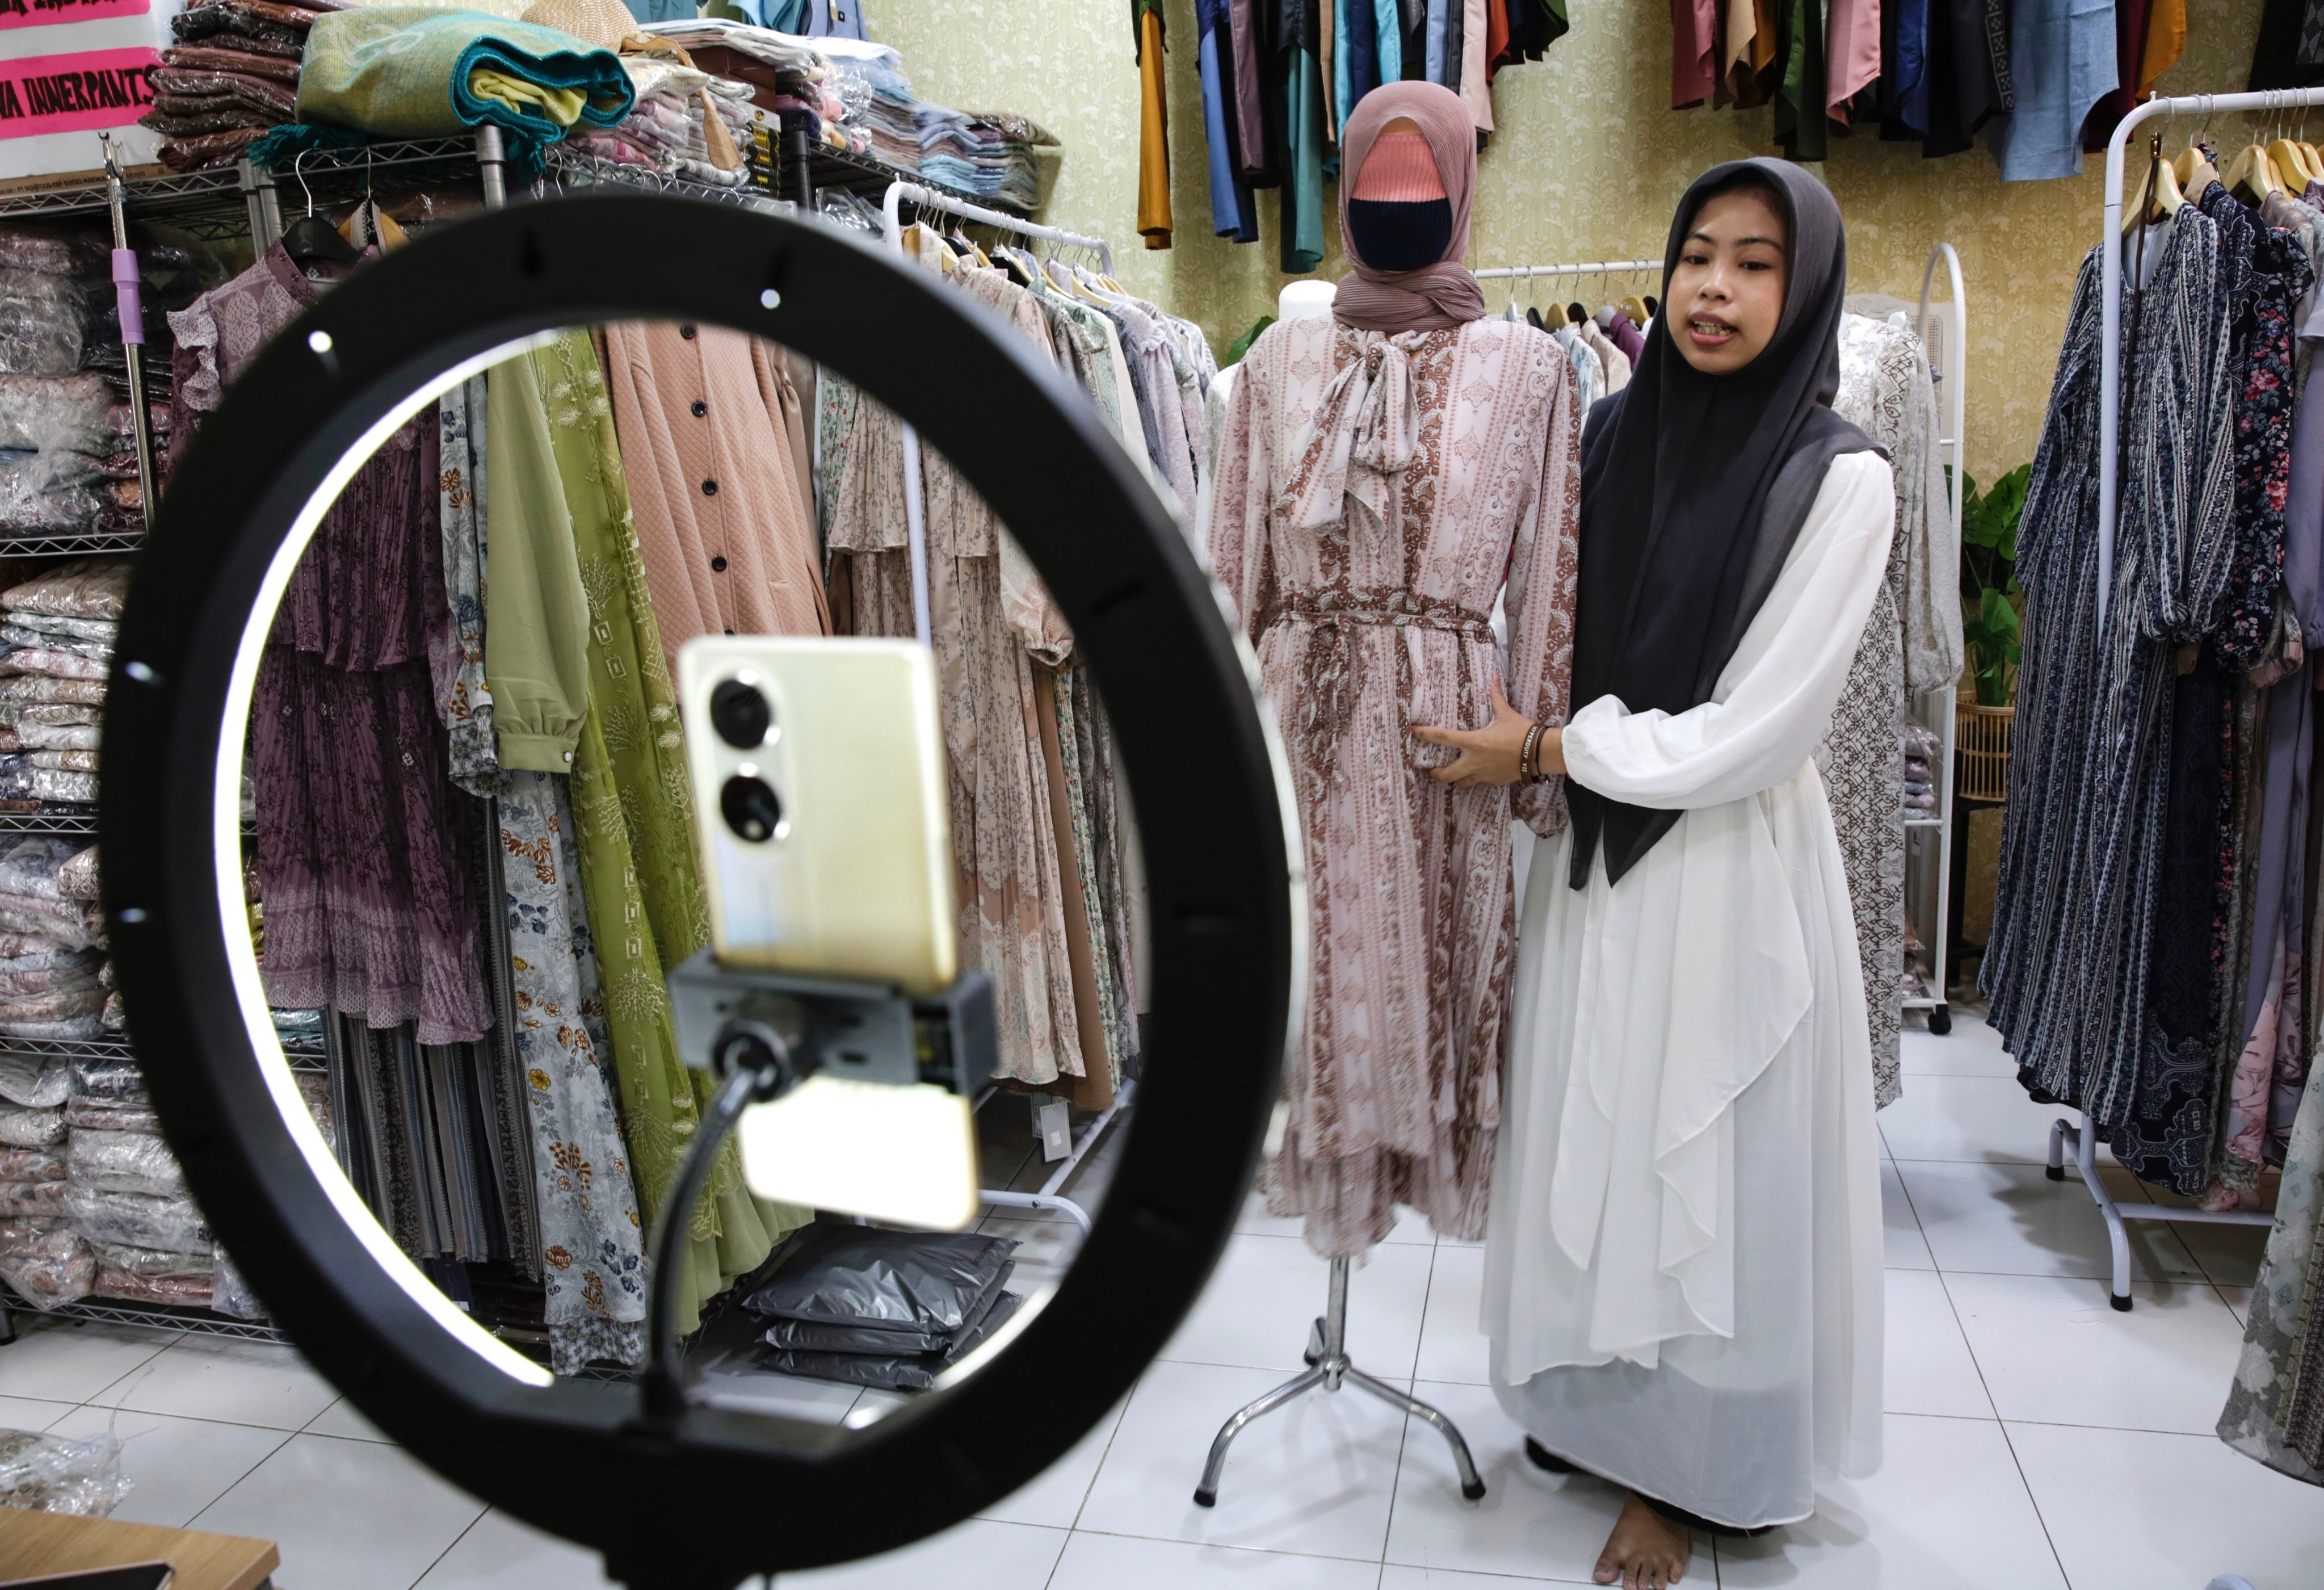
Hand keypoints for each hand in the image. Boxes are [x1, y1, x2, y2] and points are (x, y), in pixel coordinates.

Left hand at [1413, 681, 1541, 787]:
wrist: (1539, 753)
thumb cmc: (1521, 732)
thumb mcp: (1506, 713)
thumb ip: (1496, 696)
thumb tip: (1494, 676)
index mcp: (1474, 742)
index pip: (1443, 738)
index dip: (1425, 734)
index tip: (1413, 731)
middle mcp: (1474, 762)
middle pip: (1446, 775)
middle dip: (1436, 774)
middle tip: (1432, 770)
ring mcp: (1483, 775)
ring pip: (1461, 783)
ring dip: (1455, 779)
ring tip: (1454, 773)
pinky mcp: (1493, 782)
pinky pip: (1478, 783)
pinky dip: (1474, 779)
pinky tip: (1477, 773)